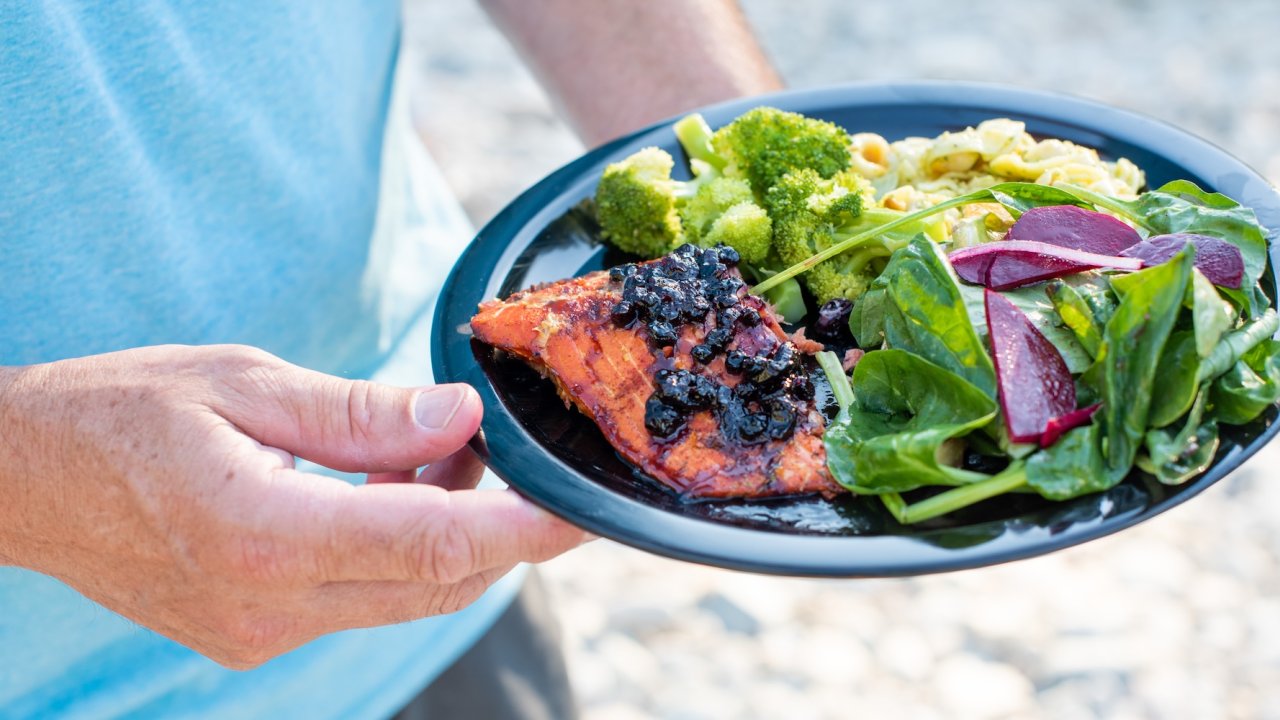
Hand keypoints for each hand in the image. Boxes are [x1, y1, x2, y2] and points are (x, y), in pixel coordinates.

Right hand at [0, 345, 586, 668]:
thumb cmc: (120, 413)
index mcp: (264, 535)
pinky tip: (381, 491)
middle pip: (438, 582)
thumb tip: (461, 421)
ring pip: (408, 596)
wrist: (22, 481)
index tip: (583, 510)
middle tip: (494, 448)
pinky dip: (398, 549)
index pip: (434, 544)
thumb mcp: (242, 383)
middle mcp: (270, 607)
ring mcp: (262, 634)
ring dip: (446, 532)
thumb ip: (361, 413)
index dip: (524, 529)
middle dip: (495, 524)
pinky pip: (364, 601)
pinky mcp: (255, 636)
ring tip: (423, 454)